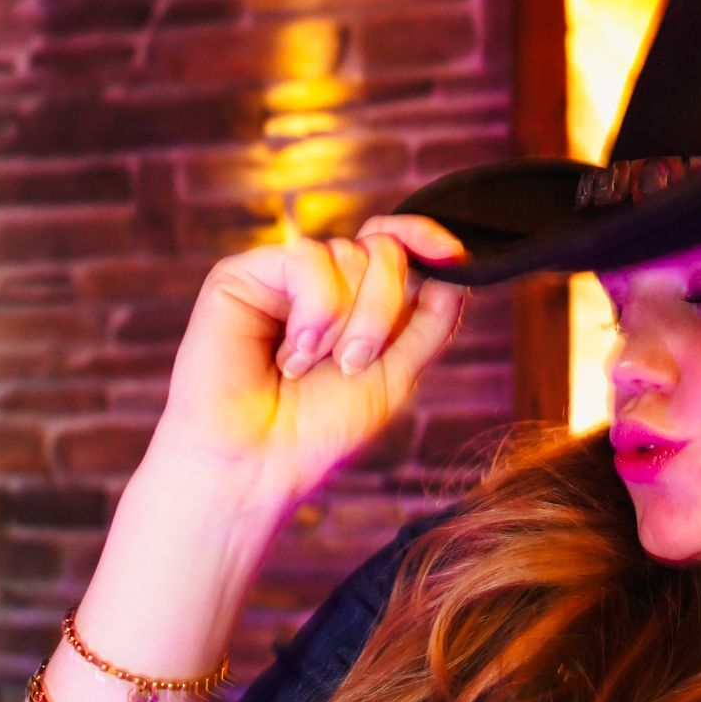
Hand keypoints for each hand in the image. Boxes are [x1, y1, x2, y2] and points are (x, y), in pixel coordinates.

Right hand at [144, 216, 470, 517]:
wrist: (258, 464)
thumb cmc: (319, 429)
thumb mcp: (397, 374)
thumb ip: (430, 320)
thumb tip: (458, 264)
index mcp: (357, 303)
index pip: (396, 246)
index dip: (424, 237)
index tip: (453, 253)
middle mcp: (322, 283)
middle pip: (383, 251)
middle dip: (382, 312)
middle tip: (351, 364)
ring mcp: (282, 276)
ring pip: (350, 255)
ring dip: (347, 323)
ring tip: (309, 367)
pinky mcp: (242, 275)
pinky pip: (307, 259)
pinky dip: (314, 312)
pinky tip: (289, 354)